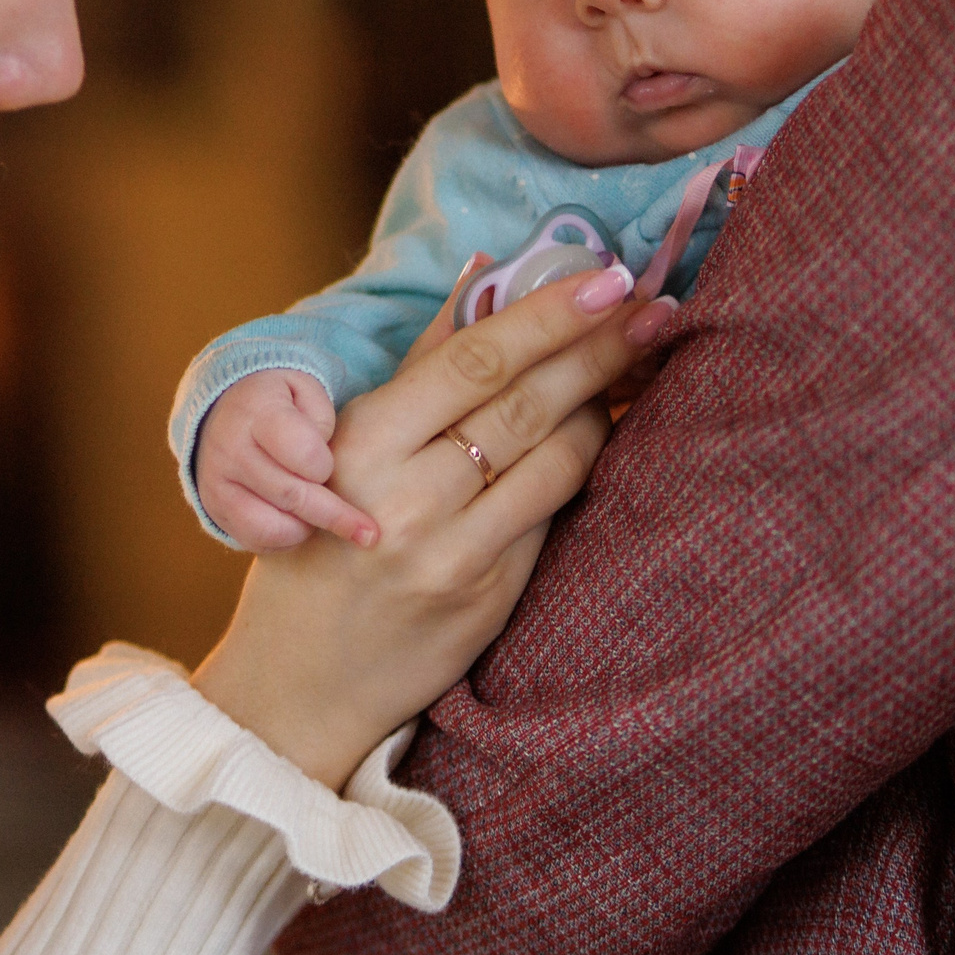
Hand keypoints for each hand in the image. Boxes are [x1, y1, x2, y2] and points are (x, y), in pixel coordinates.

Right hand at [192, 263, 676, 790]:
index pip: (474, 359)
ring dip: (600, 403)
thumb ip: (420, 362)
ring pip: (555, 455)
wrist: (301, 681)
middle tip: (653, 308)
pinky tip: (596, 432)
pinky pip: (553, 511)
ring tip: (628, 365)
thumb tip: (484, 273)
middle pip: (526, 400)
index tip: (605, 277)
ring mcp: (454, 554)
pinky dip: (579, 462)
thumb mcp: (344, 448)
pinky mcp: (490, 597)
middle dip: (600, 346)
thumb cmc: (319, 545)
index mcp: (363, 444)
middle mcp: (408, 499)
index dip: (548, 313)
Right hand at [198, 370, 377, 549]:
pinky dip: (283, 541)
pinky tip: (299, 525)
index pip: (303, 453)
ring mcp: (216, 484)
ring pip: (272, 528)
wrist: (224, 411)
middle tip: (368, 532)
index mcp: (257, 412)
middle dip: (335, 515)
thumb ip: (323, 421)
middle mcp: (230, 449)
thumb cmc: (280, 402)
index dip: (325, 466)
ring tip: (322, 517)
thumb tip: (324, 471)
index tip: (330, 466)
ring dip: (307, 529)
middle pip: (292, 496)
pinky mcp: (214, 510)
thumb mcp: (305, 390)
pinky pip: (254, 541)